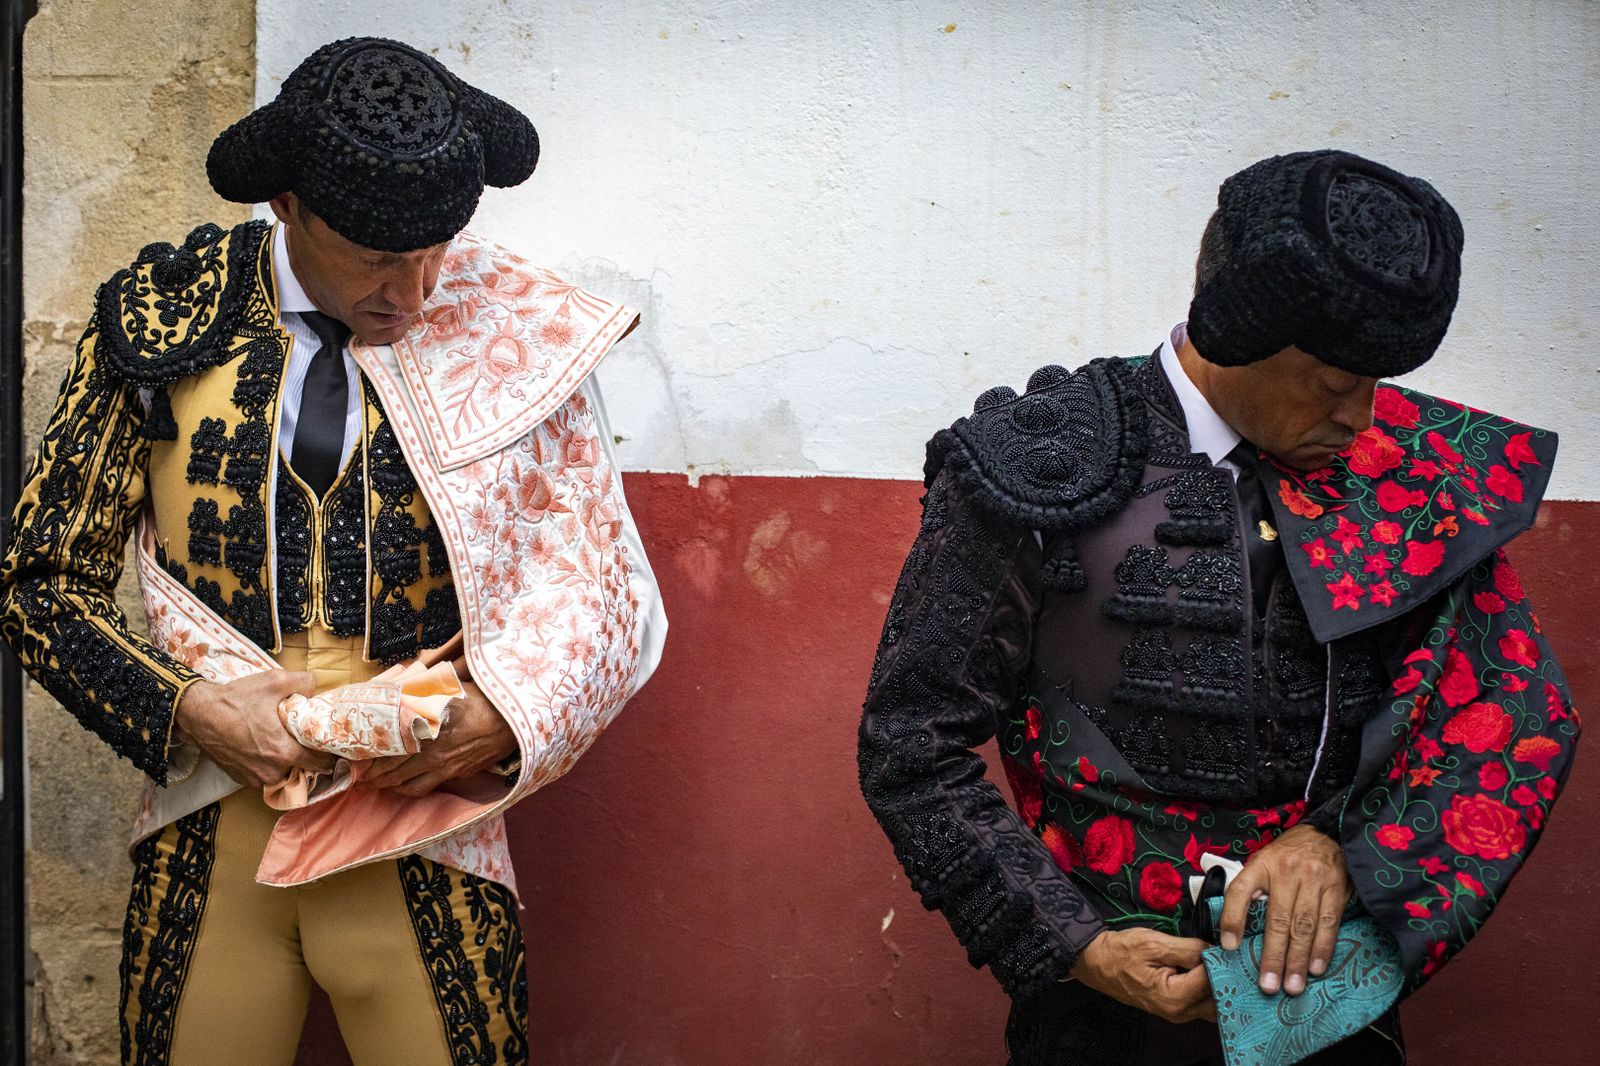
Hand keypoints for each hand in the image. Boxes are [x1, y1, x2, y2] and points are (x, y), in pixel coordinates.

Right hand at [175, 671, 331, 787]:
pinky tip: (267, 749)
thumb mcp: (274, 681)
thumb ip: (304, 682)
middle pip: (304, 770)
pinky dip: (271, 766)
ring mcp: (255, 778)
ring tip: (286, 743)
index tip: (334, 746)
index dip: (330, 754)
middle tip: (310, 741)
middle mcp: (271, 771)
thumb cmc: (236, 699)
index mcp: (283, 751)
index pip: (321, 763)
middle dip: (310, 757)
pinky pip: (266, 776)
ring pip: (285, 774)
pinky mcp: (242, 779)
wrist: (198, 713)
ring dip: (289, 763)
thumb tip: (317, 686)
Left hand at [357, 680, 515, 796]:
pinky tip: (397, 786)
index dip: (368, 752)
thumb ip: (424, 688)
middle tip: (353, 773)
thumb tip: (399, 680)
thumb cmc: (484, 699)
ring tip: (370, 782)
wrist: (516, 720)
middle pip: (392, 767)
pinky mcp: (455, 774)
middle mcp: (433, 749)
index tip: (352, 753)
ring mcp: (444, 765)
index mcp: (428, 725)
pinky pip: (423, 787)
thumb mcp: (451, 687)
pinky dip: (405, 789)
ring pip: (404, 782)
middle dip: (370, 773)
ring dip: (384, 784)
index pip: (389, 744)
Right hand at [1070, 927, 1215, 1023]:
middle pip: (1220, 998)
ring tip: (1223, 959)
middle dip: (1227, 975)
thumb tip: (1217, 951)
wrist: (1097, 963)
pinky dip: (1212, 988)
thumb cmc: (1121, 952)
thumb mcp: (1154, 944)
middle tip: (1231, 952)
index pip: (1214, 980)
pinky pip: (1203, 1002)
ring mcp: (1178, 1013)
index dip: (1222, 960)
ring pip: (1214, 1003)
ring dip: (1222, 983)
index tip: (1227, 943)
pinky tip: (1212, 969)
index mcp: (1174, 998)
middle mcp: (1180, 1013)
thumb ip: (1189, 949)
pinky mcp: (1176, 1009)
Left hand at [1217, 823, 1351, 996]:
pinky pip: (1329, 923)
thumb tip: (1234, 931)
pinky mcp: (1337, 888)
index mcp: (1261, 864)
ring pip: (1304, 925)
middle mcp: (1286, 871)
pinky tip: (1317, 968)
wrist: (1326, 834)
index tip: (1228, 947)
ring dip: (1298, 959)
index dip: (1233, 920)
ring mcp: (1314, 879)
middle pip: (1277, 919)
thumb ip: (1251, 890)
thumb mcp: (1262, 862)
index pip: (1240, 891)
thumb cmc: (1288, 856)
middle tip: (1268, 984)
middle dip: (1273, 956)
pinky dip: (1323, 948)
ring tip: (1292, 985)